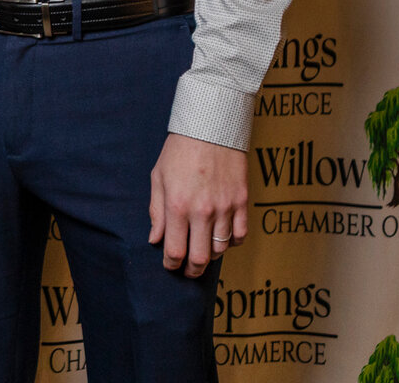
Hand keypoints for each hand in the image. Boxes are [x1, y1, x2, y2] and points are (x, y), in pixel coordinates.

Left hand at [149, 132, 247, 277]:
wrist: (210, 128)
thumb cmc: (179, 151)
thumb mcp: (159, 178)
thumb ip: (156, 211)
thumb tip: (155, 239)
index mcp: (178, 206)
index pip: (175, 250)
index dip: (171, 264)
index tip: (170, 266)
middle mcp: (203, 212)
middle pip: (201, 258)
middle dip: (192, 270)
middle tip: (187, 270)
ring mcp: (225, 208)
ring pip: (221, 250)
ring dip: (211, 256)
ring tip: (202, 251)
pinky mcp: (242, 203)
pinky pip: (240, 235)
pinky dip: (231, 243)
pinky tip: (222, 238)